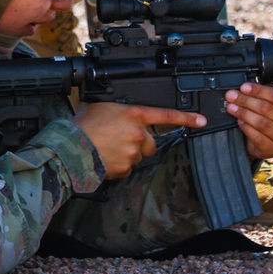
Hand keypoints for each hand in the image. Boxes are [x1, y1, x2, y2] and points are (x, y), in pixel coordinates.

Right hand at [75, 103, 206, 178]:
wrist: (71, 149)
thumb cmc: (82, 125)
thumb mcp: (101, 105)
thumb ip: (118, 106)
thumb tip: (121, 107)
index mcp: (133, 114)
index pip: (166, 115)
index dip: (186, 118)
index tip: (201, 120)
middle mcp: (137, 134)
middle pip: (150, 141)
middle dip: (140, 142)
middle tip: (120, 138)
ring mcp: (132, 153)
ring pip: (138, 155)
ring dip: (128, 153)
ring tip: (108, 147)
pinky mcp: (125, 169)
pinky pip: (128, 168)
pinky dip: (119, 165)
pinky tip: (106, 158)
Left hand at [223, 83, 272, 160]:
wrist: (263, 140)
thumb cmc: (265, 116)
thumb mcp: (266, 101)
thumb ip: (260, 93)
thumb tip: (243, 88)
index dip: (259, 90)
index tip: (244, 87)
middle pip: (267, 108)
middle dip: (246, 101)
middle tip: (232, 97)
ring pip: (262, 123)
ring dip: (244, 113)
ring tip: (232, 108)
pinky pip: (259, 137)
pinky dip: (247, 128)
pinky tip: (240, 122)